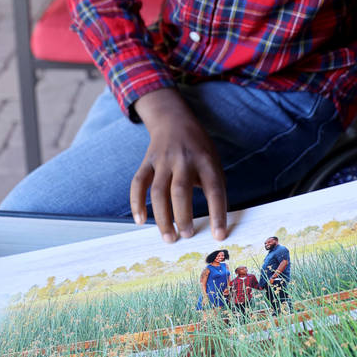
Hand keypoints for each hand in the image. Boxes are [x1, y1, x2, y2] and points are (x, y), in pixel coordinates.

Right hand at [130, 87, 226, 242]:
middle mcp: (183, 159)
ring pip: (158, 191)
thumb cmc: (198, 148)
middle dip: (183, 216)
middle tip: (187, 235)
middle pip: (181, 190)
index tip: (219, 235)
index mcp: (205, 160)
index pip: (214, 189)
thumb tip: (218, 221)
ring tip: (169, 237)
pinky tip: (140, 220)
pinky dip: (137, 202)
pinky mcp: (147, 162)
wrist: (173, 120)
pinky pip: (138, 183)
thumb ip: (215, 185)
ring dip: (162, 217)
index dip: (217, 213)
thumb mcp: (213, 160)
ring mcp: (162, 160)